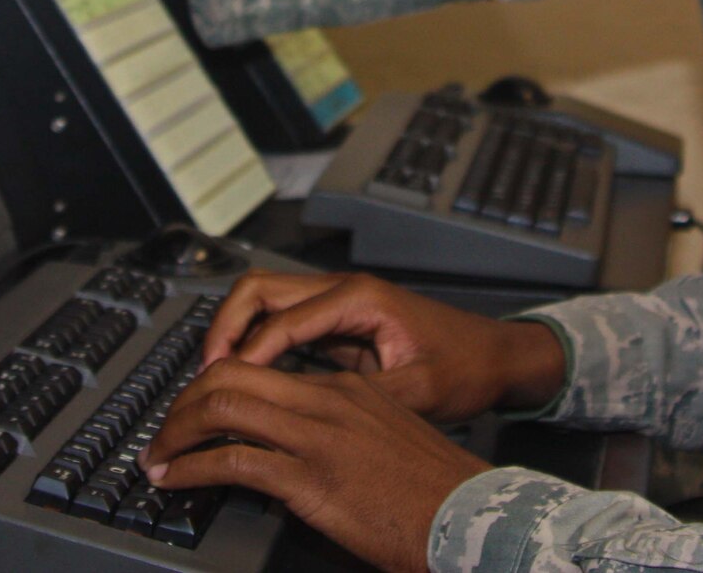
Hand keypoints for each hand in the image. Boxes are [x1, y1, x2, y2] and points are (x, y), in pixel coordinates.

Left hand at [141, 359, 489, 572]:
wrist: (469, 515)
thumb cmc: (433, 489)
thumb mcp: (385, 439)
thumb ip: (341, 429)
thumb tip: (298, 445)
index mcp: (344, 389)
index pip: (261, 368)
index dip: (214, 385)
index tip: (194, 409)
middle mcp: (325, 402)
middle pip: (231, 376)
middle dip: (184, 401)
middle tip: (164, 430)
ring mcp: (317, 437)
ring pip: (223, 407)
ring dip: (177, 431)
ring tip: (157, 456)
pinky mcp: (310, 479)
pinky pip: (232, 459)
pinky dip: (191, 467)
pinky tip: (175, 479)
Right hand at [202, 271, 565, 422]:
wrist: (497, 356)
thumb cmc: (468, 366)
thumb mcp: (418, 392)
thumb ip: (362, 399)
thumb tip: (306, 413)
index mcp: (360, 298)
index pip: (282, 319)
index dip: (246, 353)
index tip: (223, 387)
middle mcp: (343, 290)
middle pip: (260, 289)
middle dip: (224, 327)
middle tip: (204, 374)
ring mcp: (339, 303)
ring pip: (266, 300)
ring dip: (234, 331)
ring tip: (214, 376)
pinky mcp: (339, 321)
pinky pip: (282, 322)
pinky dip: (255, 343)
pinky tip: (245, 377)